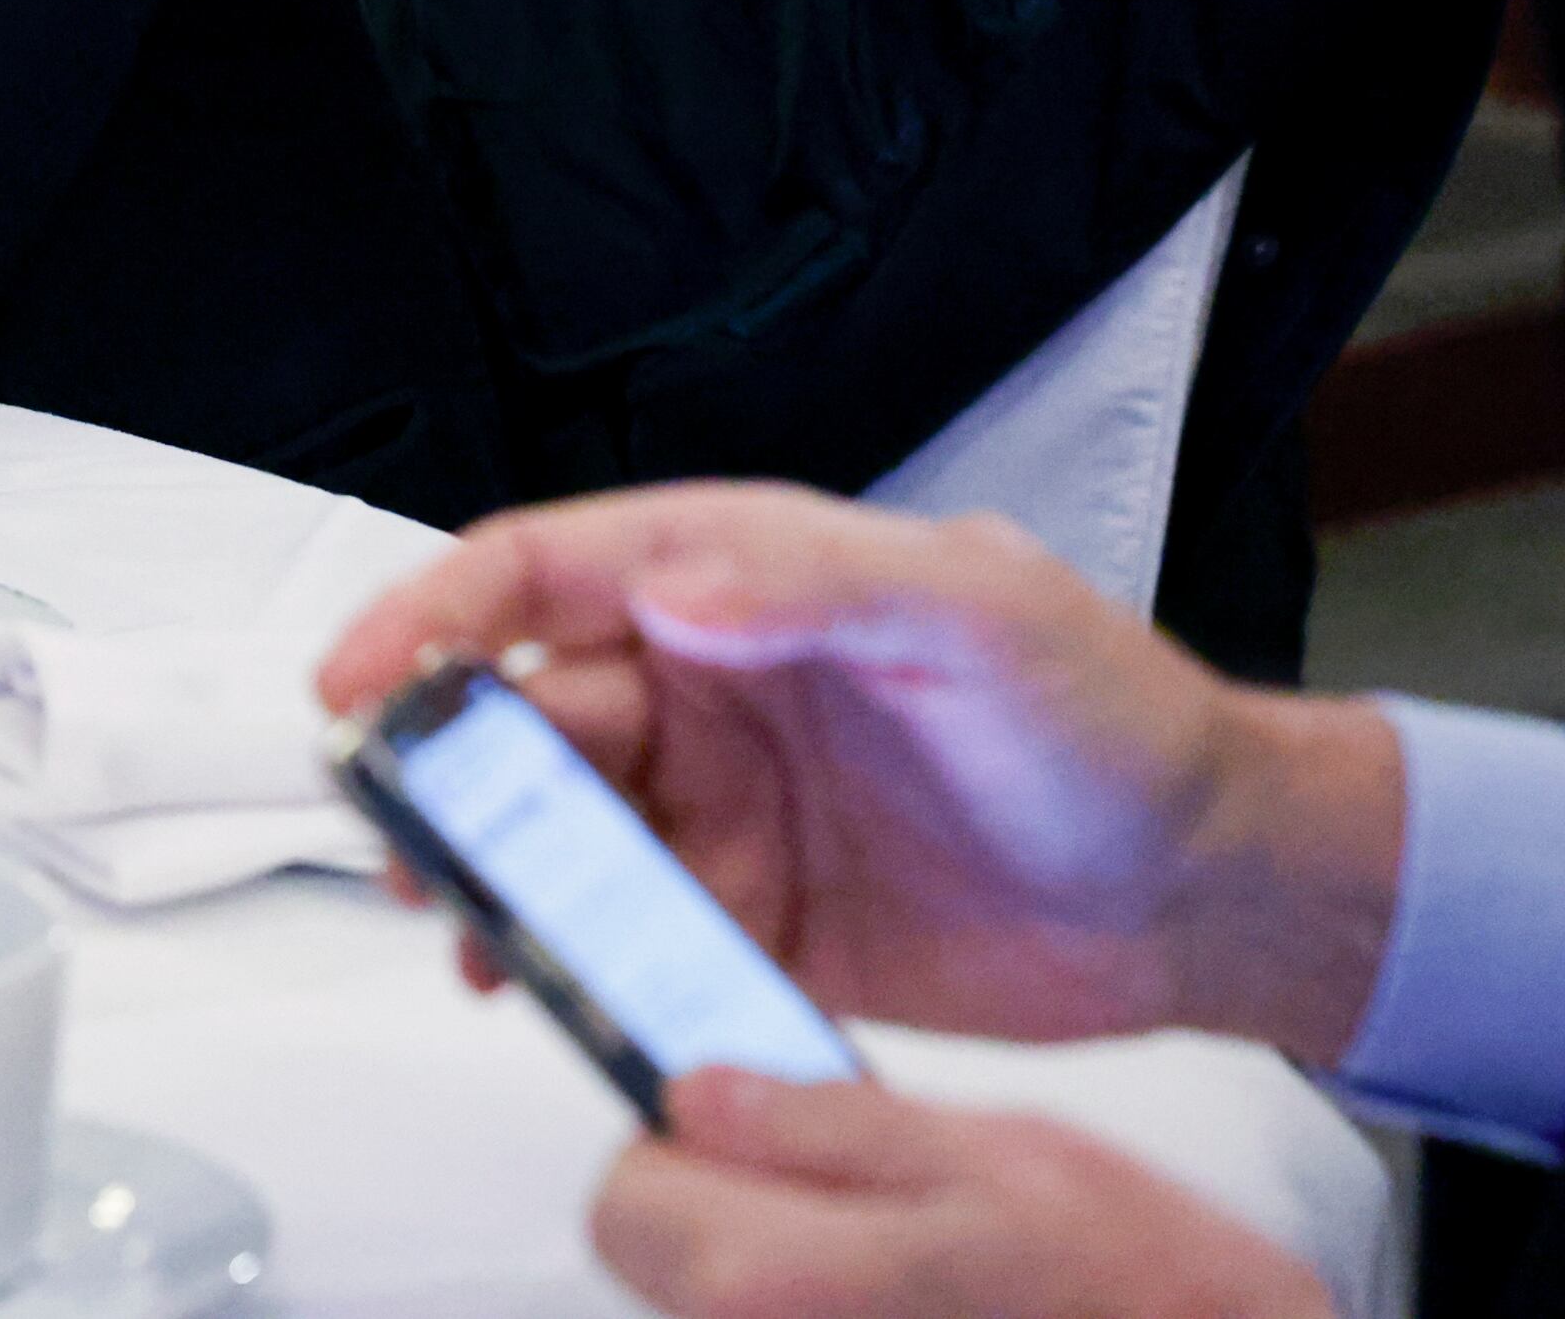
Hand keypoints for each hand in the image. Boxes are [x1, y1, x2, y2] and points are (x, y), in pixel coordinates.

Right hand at [314, 486, 1402, 1061]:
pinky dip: (581, 967)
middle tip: (407, 837)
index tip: (361, 679)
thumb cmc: (1111, 718)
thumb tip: (677, 583)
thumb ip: (819, 585)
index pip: (543, 572)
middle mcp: (710, 687)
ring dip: (497, 875)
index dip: (434, 615)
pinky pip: (633, 941)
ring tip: (470, 931)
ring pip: (560, 835)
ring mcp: (724, 809)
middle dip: (446, 769)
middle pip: (528, 714)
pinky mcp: (752, 922)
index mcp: (741, 579)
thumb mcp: (976, 614)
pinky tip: (561, 992)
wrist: (1204, 885)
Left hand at [595, 1072, 1330, 1318]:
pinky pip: (783, 1310)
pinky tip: (908, 1267)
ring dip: (774, 1232)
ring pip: (716, 1285)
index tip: (748, 1101)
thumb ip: (824, 1127)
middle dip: (720, 1184)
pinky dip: (816, 1281)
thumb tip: (693, 1091)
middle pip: (658, 1249)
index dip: (676, 1135)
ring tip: (891, 1216)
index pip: (624, 1197)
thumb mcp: (985, 1155)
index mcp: (781, 1282)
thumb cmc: (1124, 1277)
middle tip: (829, 1155)